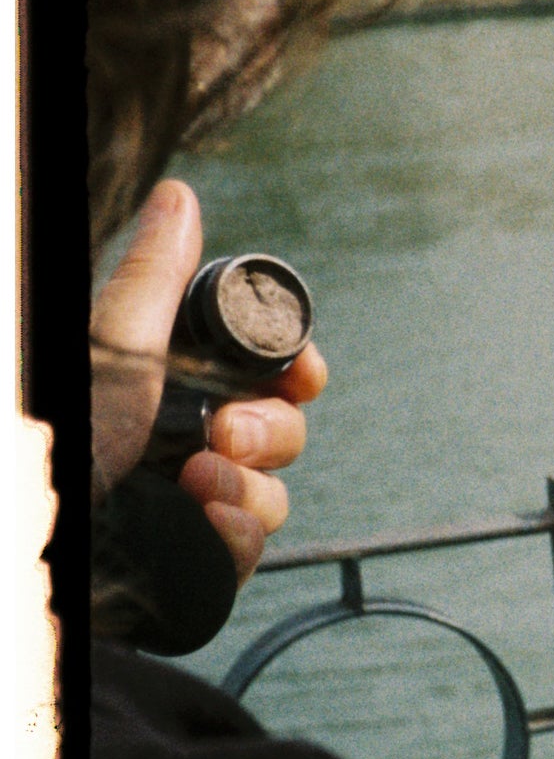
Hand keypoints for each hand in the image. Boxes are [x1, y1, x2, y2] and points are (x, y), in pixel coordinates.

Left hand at [90, 178, 327, 585]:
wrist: (47, 551)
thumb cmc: (60, 449)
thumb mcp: (113, 352)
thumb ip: (154, 280)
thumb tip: (180, 196)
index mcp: (165, 390)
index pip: (266, 375)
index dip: (296, 372)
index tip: (301, 376)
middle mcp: (180, 444)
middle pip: (282, 429)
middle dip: (268, 431)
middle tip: (224, 434)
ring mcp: (189, 505)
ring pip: (273, 491)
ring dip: (246, 486)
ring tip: (192, 486)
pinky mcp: (195, 562)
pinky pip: (252, 545)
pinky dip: (233, 535)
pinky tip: (196, 525)